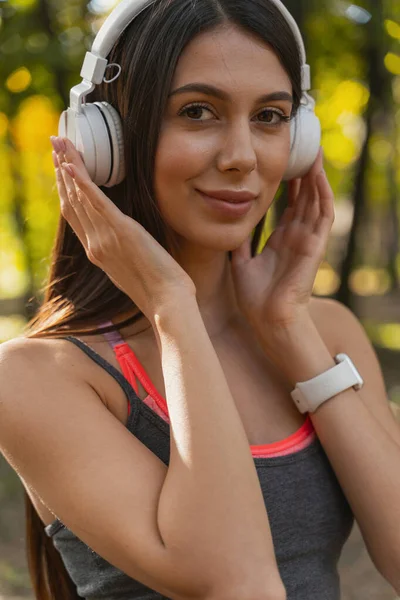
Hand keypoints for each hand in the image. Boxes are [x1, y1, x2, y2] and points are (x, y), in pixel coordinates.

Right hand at [51, 137, 195, 321]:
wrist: (167, 302)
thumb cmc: (158, 289)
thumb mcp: (132, 268)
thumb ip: (121, 251)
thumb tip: (124, 238)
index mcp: (97, 252)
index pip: (74, 215)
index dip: (66, 189)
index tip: (62, 168)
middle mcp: (94, 244)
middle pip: (71, 201)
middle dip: (61, 170)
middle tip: (55, 145)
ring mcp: (104, 238)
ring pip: (80, 196)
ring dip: (68, 166)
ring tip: (60, 143)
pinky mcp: (121, 231)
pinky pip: (96, 202)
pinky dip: (83, 181)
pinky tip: (72, 164)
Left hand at [230, 148, 334, 334]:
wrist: (268, 319)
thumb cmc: (256, 298)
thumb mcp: (241, 262)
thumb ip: (240, 242)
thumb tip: (229, 223)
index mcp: (282, 241)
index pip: (288, 205)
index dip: (286, 184)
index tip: (280, 162)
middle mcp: (297, 237)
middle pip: (304, 198)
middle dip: (302, 173)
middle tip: (298, 148)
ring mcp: (308, 240)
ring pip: (316, 200)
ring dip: (315, 177)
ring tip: (311, 152)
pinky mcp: (316, 245)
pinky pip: (323, 214)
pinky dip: (322, 193)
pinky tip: (317, 174)